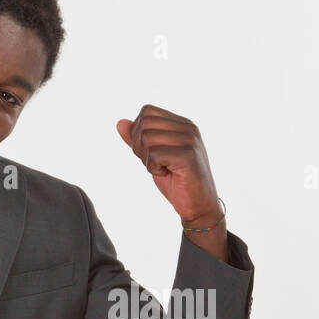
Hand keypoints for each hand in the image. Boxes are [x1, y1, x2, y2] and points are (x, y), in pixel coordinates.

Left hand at [116, 105, 221, 226]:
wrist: (199, 207)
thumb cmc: (177, 182)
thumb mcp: (153, 157)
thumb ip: (138, 140)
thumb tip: (120, 123)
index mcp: (182, 124)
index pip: (147, 112)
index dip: (138, 133)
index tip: (149, 153)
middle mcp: (188, 128)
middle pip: (144, 123)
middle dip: (139, 147)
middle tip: (154, 163)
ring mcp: (190, 140)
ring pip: (147, 138)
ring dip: (147, 159)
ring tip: (163, 169)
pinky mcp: (188, 155)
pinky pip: (155, 154)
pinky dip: (153, 168)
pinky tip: (168, 174)